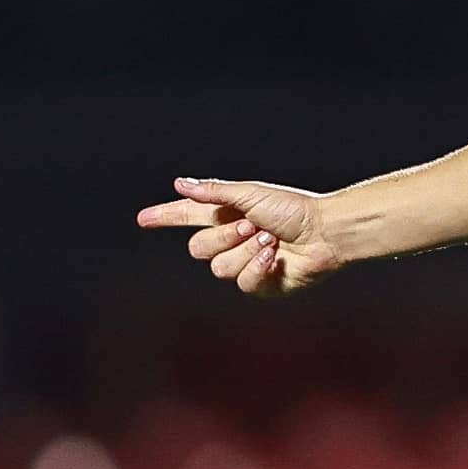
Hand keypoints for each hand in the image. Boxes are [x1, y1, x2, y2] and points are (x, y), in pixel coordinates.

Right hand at [136, 176, 343, 297]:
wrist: (324, 233)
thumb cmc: (293, 209)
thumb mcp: (249, 194)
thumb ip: (213, 192)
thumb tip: (180, 184)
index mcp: (226, 214)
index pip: (187, 216)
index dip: (165, 217)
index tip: (143, 219)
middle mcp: (231, 240)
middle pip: (198, 249)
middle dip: (223, 237)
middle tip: (251, 225)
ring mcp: (243, 264)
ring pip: (219, 269)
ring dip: (244, 252)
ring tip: (269, 240)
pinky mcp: (259, 284)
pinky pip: (242, 283)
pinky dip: (258, 268)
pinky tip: (274, 258)